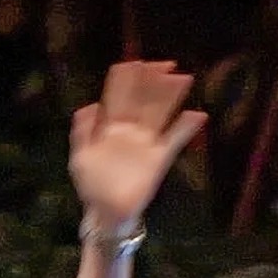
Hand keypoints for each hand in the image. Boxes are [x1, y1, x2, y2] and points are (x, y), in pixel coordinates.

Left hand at [69, 60, 207, 226]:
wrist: (106, 213)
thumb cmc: (92, 186)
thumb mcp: (80, 158)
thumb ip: (82, 132)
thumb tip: (90, 106)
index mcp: (110, 127)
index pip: (119, 96)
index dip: (127, 79)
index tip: (135, 63)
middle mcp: (131, 130)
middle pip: (144, 99)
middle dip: (153, 81)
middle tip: (164, 65)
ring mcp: (146, 142)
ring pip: (161, 113)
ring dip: (171, 96)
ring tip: (182, 77)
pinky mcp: (159, 158)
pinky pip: (176, 140)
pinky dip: (187, 128)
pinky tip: (196, 115)